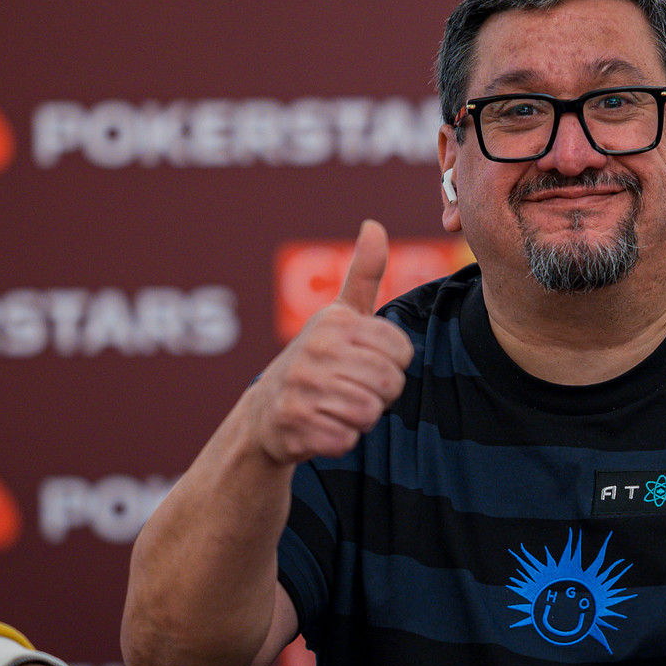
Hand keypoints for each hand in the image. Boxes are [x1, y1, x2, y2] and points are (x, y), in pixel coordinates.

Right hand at [248, 219, 414, 463]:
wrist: (264, 413)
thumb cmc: (315, 359)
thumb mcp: (339, 315)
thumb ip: (364, 273)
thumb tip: (374, 225)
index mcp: (335, 324)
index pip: (401, 352)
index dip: (392, 364)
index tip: (366, 363)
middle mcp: (316, 350)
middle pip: (389, 384)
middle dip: (378, 394)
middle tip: (352, 388)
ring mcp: (302, 388)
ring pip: (369, 413)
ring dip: (360, 418)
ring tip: (336, 406)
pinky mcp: (294, 425)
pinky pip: (346, 440)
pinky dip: (340, 439)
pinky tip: (321, 425)